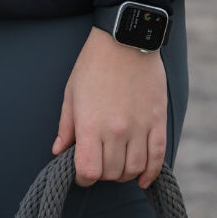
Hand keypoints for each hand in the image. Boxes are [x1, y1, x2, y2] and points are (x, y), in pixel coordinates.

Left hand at [51, 27, 167, 188]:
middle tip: (98, 161)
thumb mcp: (71, 92)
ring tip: (116, 164)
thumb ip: (66, 126)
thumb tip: (59, 151)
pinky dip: (150, 174)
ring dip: (123, 173)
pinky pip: (157, 159)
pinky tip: (141, 178)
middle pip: (111, 173)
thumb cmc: (93, 64)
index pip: (88, 171)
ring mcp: (139, 128)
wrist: (125, 39)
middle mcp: (116, 131)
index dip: (82, 176)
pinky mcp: (157, 122)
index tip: (81, 171)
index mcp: (91, 124)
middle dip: (102, 173)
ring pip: (134, 170)